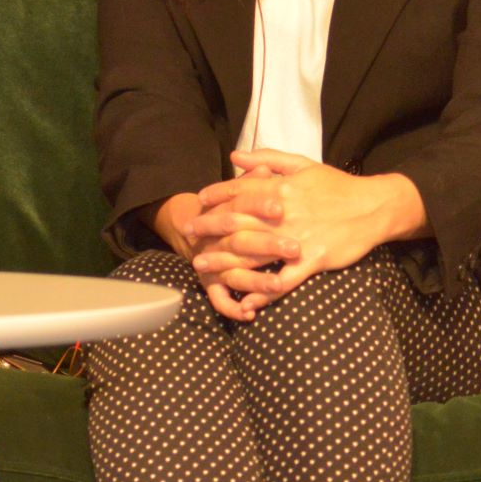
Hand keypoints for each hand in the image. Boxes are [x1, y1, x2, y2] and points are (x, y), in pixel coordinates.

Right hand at [174, 184, 298, 320]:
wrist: (186, 224)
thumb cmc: (227, 208)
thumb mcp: (241, 190)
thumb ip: (254, 180)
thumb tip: (265, 167)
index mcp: (225, 211)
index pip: (240, 205)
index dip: (259, 205)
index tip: (280, 207)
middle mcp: (217, 238)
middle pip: (241, 240)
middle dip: (267, 245)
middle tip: (294, 248)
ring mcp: (213, 262)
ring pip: (235, 272)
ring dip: (256, 281)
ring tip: (278, 284)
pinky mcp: (211, 282)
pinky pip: (220, 299)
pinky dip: (232, 308)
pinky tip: (250, 314)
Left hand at [194, 150, 412, 313]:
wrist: (375, 207)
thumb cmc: (337, 186)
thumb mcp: (304, 165)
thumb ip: (268, 159)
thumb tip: (235, 156)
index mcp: (282, 187)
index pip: (239, 190)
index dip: (215, 196)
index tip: (197, 202)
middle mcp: (284, 213)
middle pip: (237, 221)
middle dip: (209, 228)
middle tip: (188, 235)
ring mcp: (298, 239)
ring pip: (253, 252)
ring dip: (224, 261)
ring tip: (202, 266)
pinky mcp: (313, 261)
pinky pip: (284, 280)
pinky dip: (264, 293)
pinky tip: (245, 303)